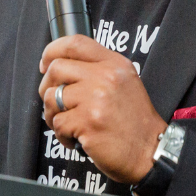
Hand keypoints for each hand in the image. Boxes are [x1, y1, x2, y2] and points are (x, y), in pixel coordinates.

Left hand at [38, 35, 167, 183]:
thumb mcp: (124, 82)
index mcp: (114, 64)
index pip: (75, 43)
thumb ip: (98, 70)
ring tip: (67, 124)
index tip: (45, 63)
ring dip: (52, 114)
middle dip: (47, 87)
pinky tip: (75, 138)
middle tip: (54, 101)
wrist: (150, 152)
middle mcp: (105, 77)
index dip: (52, 50)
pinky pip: (58, 123)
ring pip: (52, 97)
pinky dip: (62, 135)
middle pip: (56, 69)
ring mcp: (95, 99)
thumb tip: (59, 66)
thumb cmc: (134, 121)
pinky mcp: (87, 123)